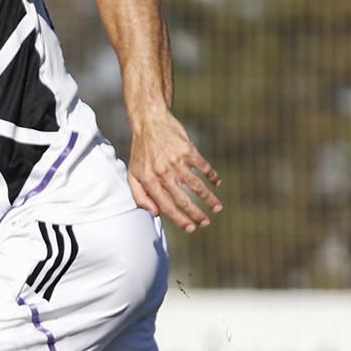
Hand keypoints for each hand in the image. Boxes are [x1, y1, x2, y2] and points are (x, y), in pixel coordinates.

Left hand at [127, 112, 221, 232]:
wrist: (149, 122)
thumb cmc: (141, 151)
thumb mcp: (133, 174)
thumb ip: (140, 196)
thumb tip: (155, 214)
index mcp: (149, 181)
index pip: (166, 206)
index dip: (180, 219)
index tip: (191, 228)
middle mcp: (163, 173)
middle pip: (183, 199)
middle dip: (196, 214)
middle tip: (206, 223)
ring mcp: (176, 161)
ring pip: (196, 185)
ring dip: (208, 198)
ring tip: (216, 208)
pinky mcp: (188, 150)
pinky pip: (203, 167)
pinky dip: (211, 176)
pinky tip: (217, 183)